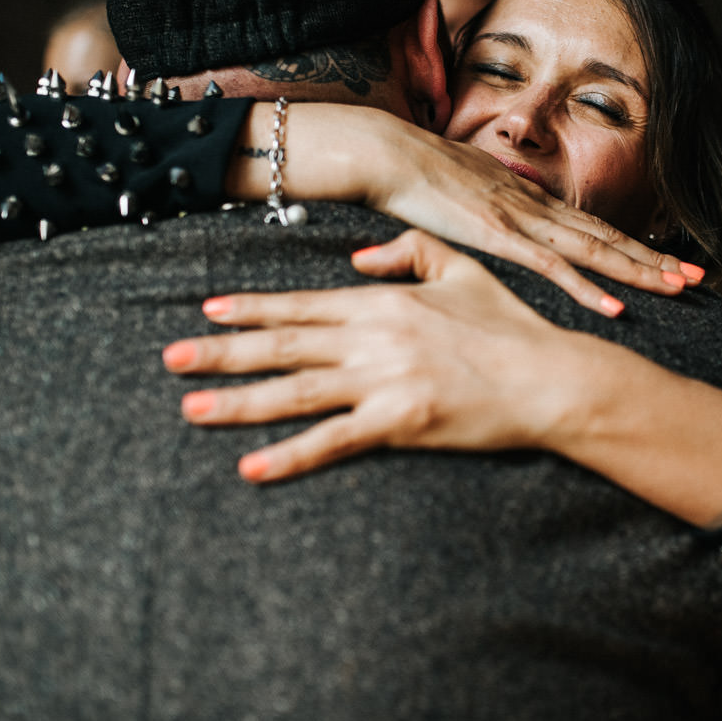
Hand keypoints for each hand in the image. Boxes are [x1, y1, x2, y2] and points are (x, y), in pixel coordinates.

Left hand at [165, 229, 586, 481]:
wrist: (550, 377)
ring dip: (239, 401)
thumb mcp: (462, 269)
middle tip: (171, 360)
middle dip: (222, 353)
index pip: (302, 303)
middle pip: (284, 345)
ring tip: (190, 408)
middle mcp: (374, 338)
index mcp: (384, 301)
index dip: (251, 308)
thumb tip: (357, 261)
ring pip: (296, 391)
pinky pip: (334, 442)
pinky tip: (251, 467)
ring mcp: (384, 382)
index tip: (208, 311)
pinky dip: (290, 456)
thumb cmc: (511, 325)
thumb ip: (407, 253)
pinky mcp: (400, 424)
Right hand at [232, 102, 702, 315]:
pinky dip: (585, 289)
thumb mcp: (457, 191)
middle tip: (700, 278)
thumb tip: (503, 220)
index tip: (668, 262)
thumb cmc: (407, 171)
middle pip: (605, 238)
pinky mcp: (496, 236)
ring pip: (592, 251)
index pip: (589, 227)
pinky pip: (550, 268)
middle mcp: (533, 206)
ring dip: (638, 271)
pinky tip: (614, 308)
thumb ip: (485, 208)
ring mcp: (519, 220)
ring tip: (679, 288)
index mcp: (525, 197)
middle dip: (654, 259)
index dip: (632, 246)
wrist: (379, 151)